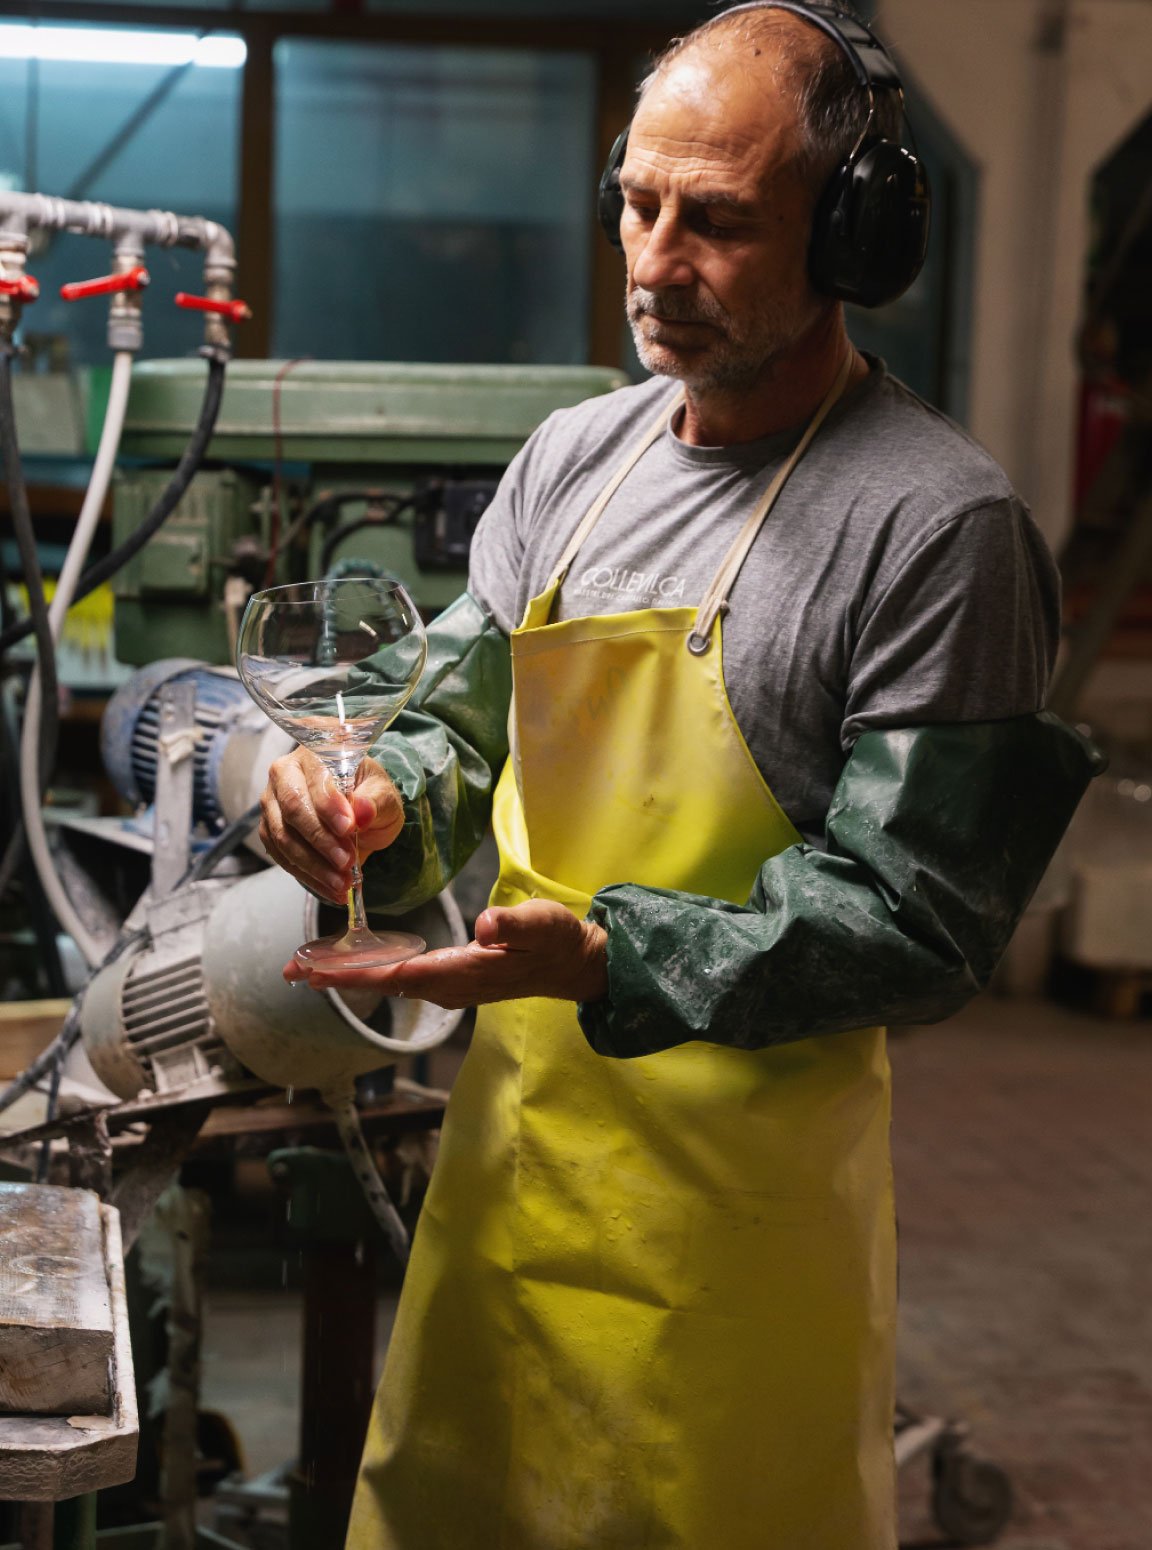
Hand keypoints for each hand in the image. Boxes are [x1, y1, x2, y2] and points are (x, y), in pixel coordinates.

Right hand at [259, 748, 404, 902]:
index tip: (349, 829)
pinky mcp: (269, 828)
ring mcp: (272, 801)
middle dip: (320, 841)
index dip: (329, 806)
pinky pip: (280, 855)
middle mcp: (286, 772)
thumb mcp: (384, 796)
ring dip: (313, 865)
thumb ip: (375, 801)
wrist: (358, 811)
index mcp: (316, 752)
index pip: (316, 779)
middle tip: (347, 864)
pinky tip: (329, 888)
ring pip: (283, 836)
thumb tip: (361, 812)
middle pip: (293, 807)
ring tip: (341, 883)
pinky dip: (306, 875)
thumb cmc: (369, 795)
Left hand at [283, 898, 608, 1008]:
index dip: (354, 973)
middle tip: (289, 969)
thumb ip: (514, 924)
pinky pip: (401, 978)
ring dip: (348, 976)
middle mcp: (449, 986)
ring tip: (307, 968)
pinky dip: (371, 971)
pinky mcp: (453, 980)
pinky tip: (354, 963)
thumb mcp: (542, 924)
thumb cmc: (557, 941)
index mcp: (463, 972)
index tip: (316, 971)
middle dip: (336, 978)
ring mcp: (450, 987)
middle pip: (382, 982)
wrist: (574, 964)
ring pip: (388, 982)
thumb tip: (486, 925)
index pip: (397, 973)